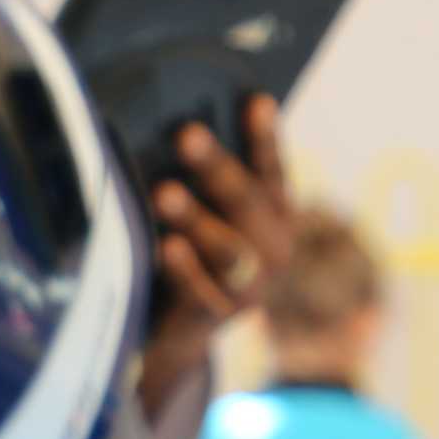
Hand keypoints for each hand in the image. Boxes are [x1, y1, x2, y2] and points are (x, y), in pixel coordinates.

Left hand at [131, 92, 295, 410]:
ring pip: (228, 250)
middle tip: (186, 134)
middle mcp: (272, 249)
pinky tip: (165, 248)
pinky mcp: (217, 320)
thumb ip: (201, 181)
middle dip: (216, 167)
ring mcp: (249, 288)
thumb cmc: (193, 255)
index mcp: (274, 214)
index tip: (256, 102)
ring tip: (164, 192)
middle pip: (247, 202)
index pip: (272, 169)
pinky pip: (200, 294)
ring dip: (196, 218)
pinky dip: (184, 270)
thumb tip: (166, 128)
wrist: (179, 336)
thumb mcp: (205, 215)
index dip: (265, 138)